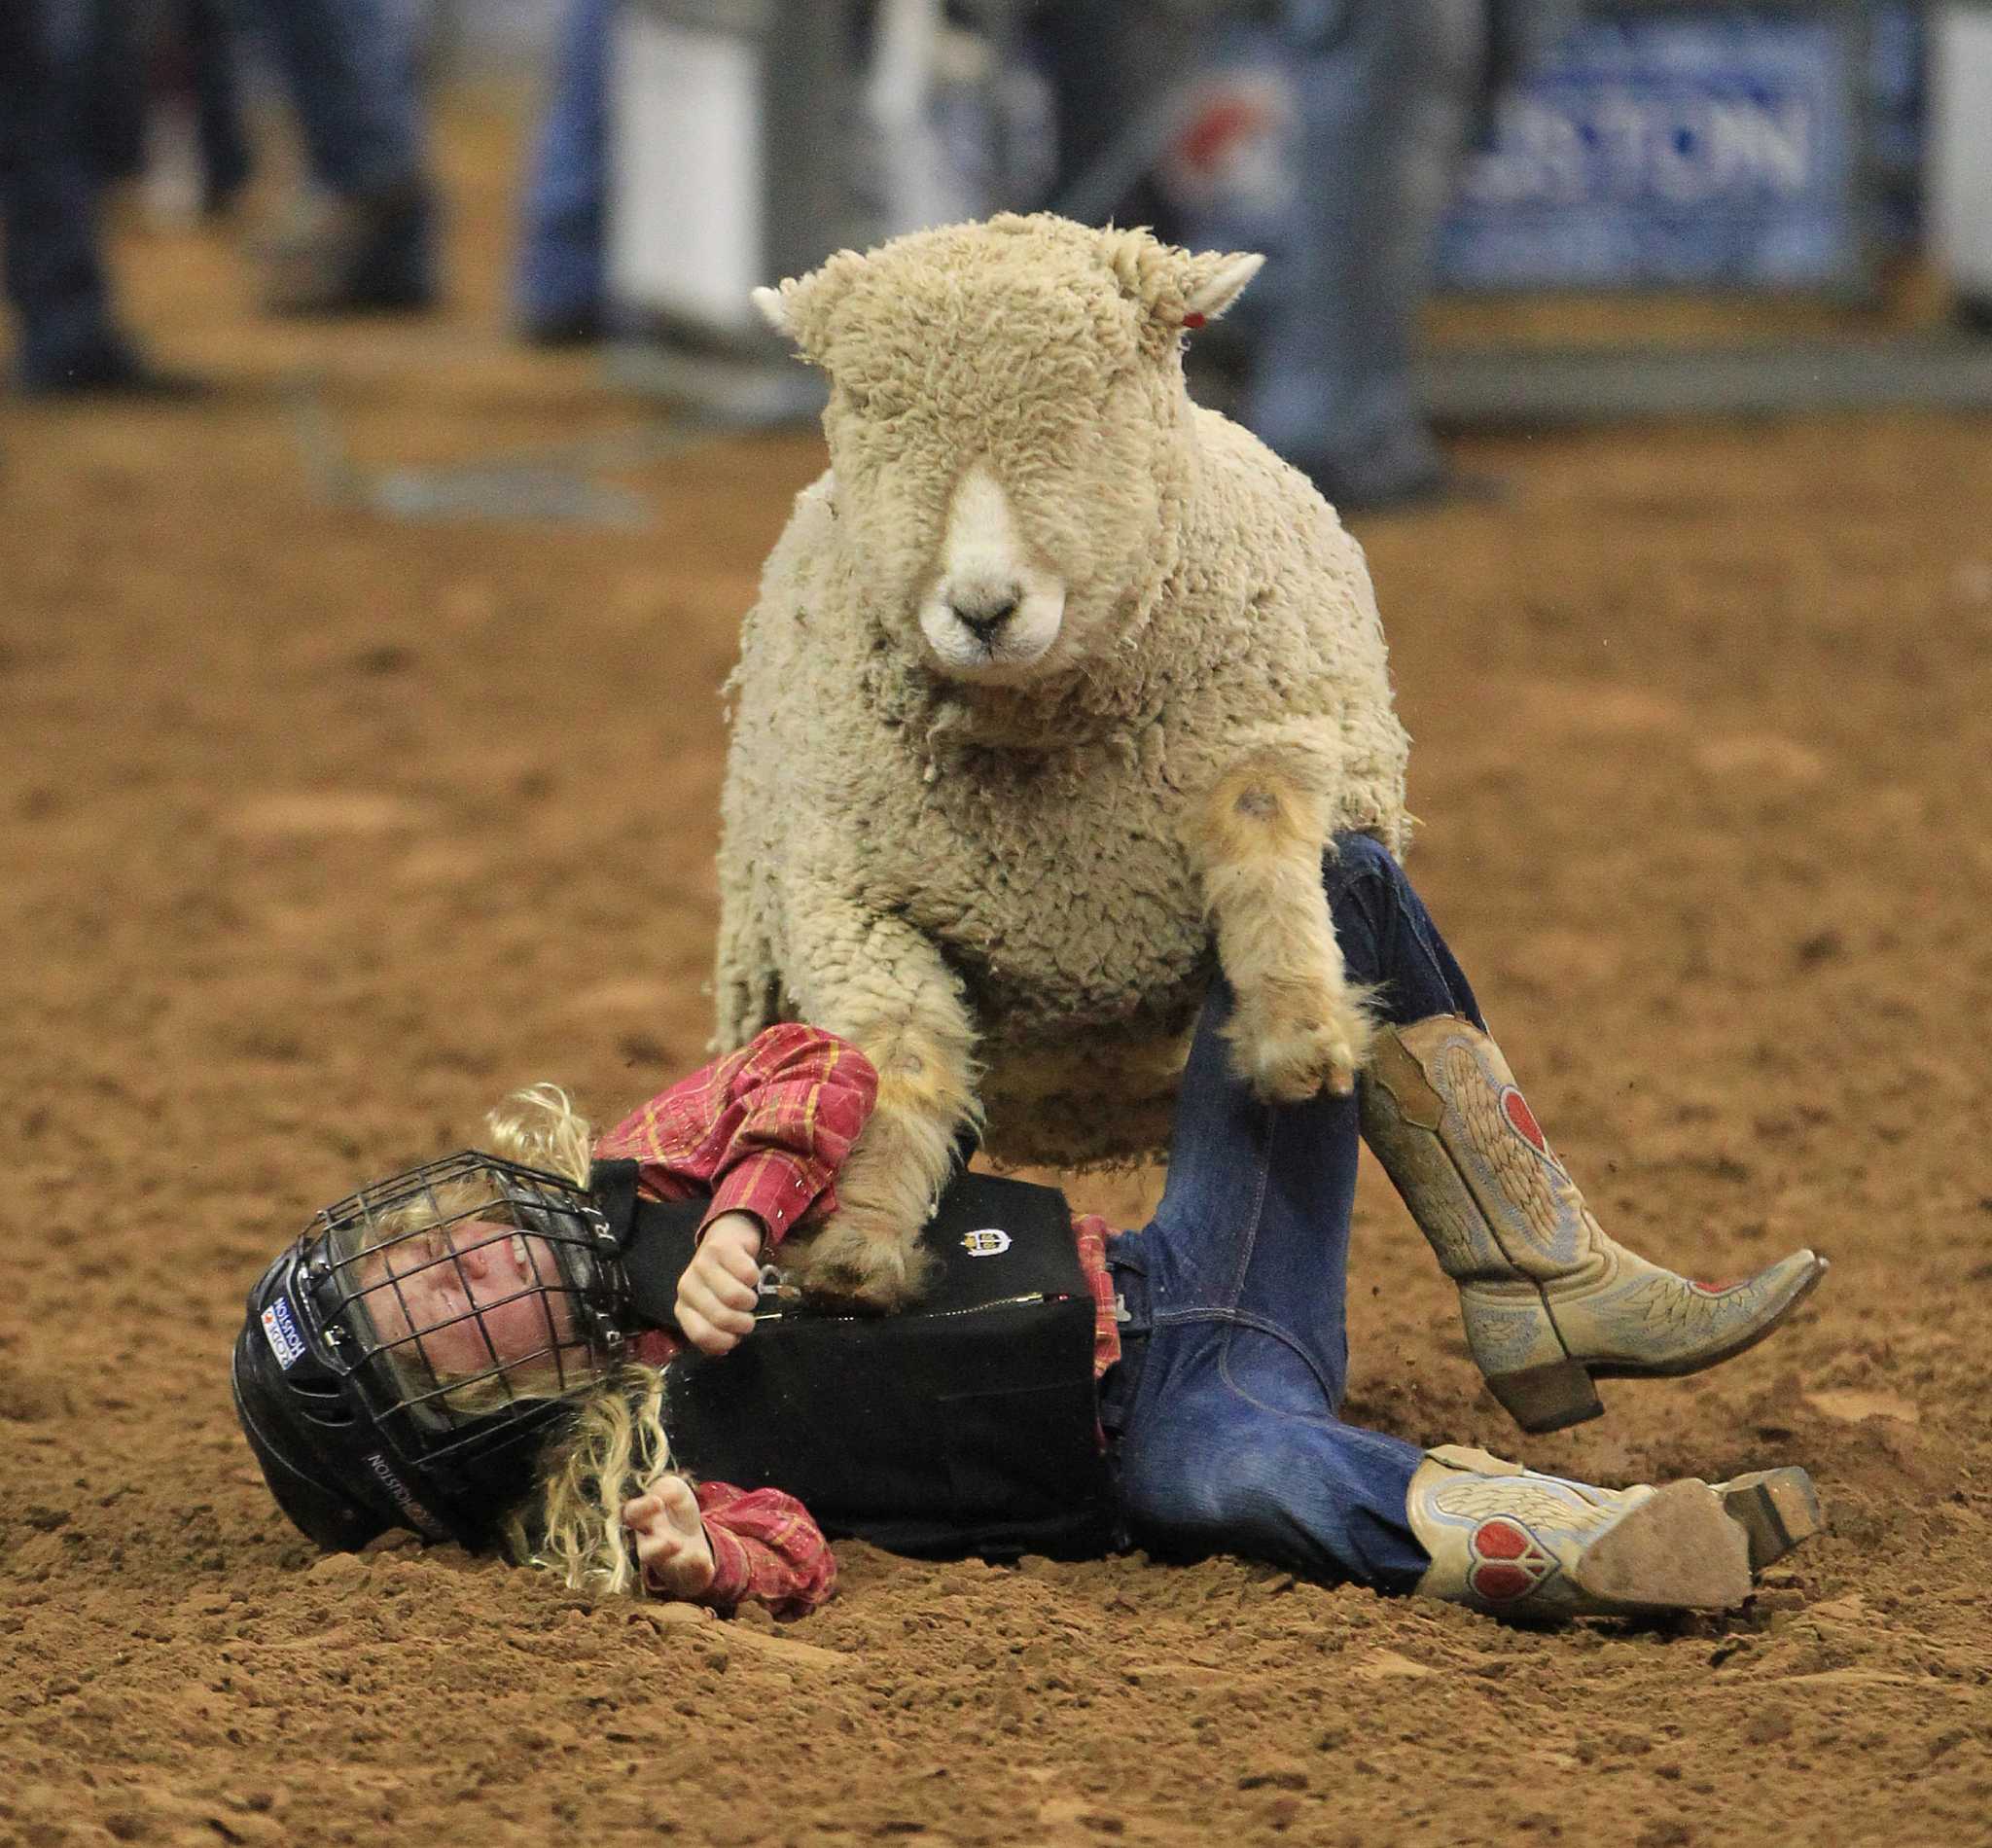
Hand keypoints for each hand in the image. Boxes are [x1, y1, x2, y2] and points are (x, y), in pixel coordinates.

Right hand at [622, 1475, 715, 1598]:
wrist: (694, 1534)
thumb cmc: (676, 1510)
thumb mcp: (674, 1491)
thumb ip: (667, 1488)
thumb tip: (662, 1495)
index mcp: (644, 1521)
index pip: (633, 1516)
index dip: (642, 1509)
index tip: (658, 1502)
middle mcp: (651, 1546)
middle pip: (646, 1554)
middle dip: (657, 1549)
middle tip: (671, 1541)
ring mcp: (668, 1562)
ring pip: (667, 1569)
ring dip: (678, 1561)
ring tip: (686, 1551)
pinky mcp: (686, 1574)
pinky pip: (691, 1577)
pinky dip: (699, 1570)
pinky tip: (705, 1561)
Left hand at [675, 1211, 766, 1355]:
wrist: (727, 1240)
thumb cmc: (721, 1281)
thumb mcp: (713, 1309)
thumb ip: (716, 1331)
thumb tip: (725, 1348)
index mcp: (683, 1307)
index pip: (701, 1334)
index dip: (724, 1341)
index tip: (735, 1338)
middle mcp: (687, 1286)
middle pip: (721, 1317)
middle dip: (742, 1323)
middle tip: (748, 1320)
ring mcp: (702, 1265)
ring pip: (735, 1296)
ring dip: (750, 1301)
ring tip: (750, 1298)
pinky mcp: (720, 1248)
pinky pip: (747, 1274)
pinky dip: (755, 1278)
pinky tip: (750, 1277)